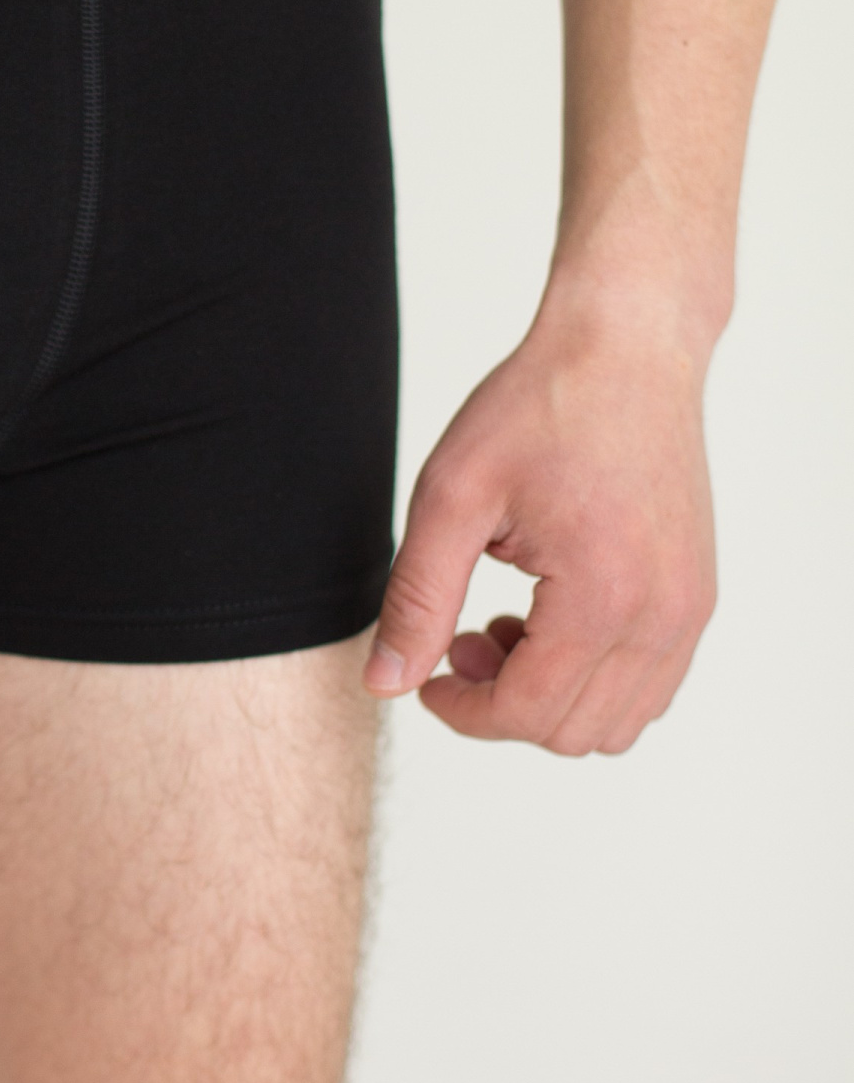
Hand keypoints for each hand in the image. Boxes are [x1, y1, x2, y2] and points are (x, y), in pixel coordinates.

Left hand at [362, 292, 716, 754]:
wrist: (625, 349)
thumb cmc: (539, 406)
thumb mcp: (453, 496)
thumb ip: (417, 598)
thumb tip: (387, 682)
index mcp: (603, 597)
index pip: (528, 713)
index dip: (462, 710)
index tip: (425, 672)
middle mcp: (663, 617)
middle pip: (573, 732)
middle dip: (501, 703)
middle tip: (459, 636)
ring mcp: (690, 609)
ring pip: (618, 722)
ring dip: (550, 696)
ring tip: (503, 623)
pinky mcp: (696, 595)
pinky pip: (650, 684)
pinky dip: (593, 677)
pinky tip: (548, 616)